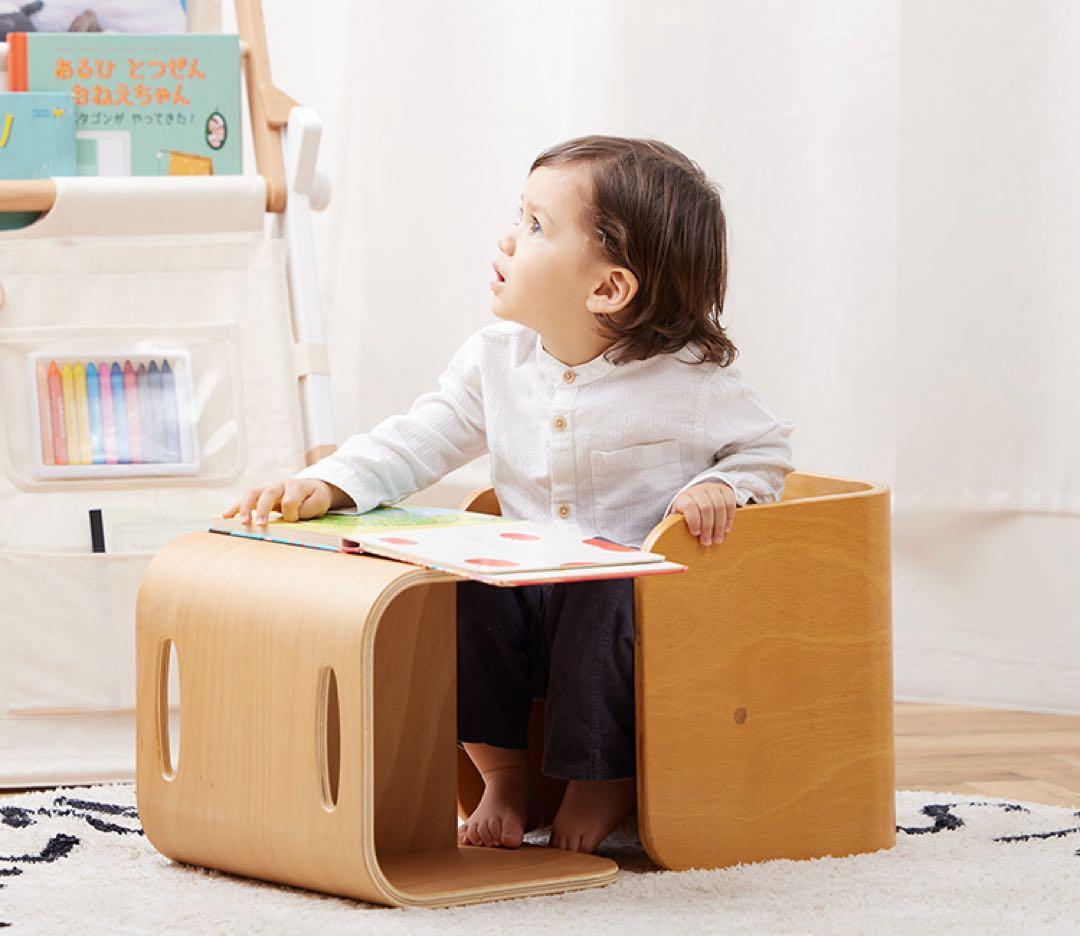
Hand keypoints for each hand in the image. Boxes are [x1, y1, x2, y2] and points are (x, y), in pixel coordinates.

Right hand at [222, 478, 337, 525]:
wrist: (312, 488)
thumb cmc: (315, 497)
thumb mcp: (319, 503)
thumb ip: (307, 509)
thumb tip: (288, 518)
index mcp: (296, 486)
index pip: (289, 501)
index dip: (292, 514)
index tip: (295, 521)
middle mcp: (280, 485)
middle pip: (268, 493)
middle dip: (263, 509)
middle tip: (260, 525)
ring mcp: (268, 489)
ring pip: (253, 494)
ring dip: (245, 508)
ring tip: (242, 523)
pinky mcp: (260, 496)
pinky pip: (245, 500)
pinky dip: (234, 508)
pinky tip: (225, 517)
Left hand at [670, 480, 737, 545]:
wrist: (698, 495)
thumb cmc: (687, 512)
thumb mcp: (678, 517)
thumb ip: (674, 525)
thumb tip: (669, 541)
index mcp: (684, 497)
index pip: (689, 505)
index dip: (693, 520)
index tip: (696, 533)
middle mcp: (698, 490)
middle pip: (706, 508)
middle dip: (708, 527)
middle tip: (708, 542)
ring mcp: (712, 489)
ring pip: (719, 506)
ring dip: (720, 525)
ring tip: (718, 539)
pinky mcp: (724, 490)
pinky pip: (730, 503)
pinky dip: (729, 518)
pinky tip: (727, 529)